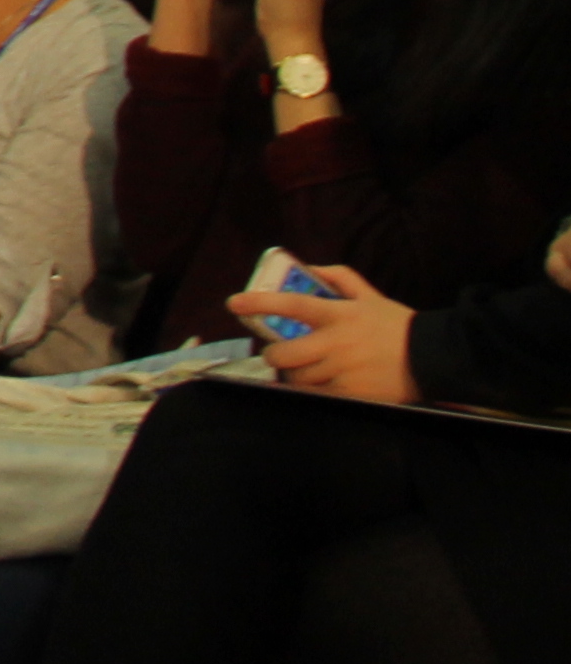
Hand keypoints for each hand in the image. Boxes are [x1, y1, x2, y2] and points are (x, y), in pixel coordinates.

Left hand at [230, 263, 417, 402]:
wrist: (431, 358)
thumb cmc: (395, 324)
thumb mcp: (369, 294)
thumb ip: (339, 277)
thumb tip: (309, 268)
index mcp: (339, 315)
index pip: (291, 304)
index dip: (259, 302)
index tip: (233, 303)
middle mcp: (337, 343)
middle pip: (284, 353)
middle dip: (273, 355)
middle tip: (278, 353)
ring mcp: (343, 371)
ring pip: (298, 377)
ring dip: (294, 374)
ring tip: (304, 368)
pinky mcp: (352, 394)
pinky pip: (316, 395)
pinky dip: (309, 390)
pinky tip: (313, 384)